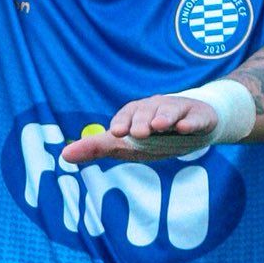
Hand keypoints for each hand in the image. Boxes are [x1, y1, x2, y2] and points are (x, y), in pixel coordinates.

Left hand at [62, 95, 220, 165]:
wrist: (196, 125)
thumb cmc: (156, 137)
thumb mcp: (127, 145)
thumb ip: (97, 148)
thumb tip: (64, 154)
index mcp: (137, 113)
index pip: (127, 113)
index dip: (122, 121)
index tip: (116, 132)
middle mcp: (156, 108)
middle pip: (147, 110)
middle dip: (141, 121)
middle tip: (137, 134)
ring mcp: (179, 111)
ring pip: (169, 110)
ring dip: (163, 117)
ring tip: (159, 127)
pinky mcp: (199, 116)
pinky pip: (194, 117)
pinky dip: (189, 122)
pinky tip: (185, 128)